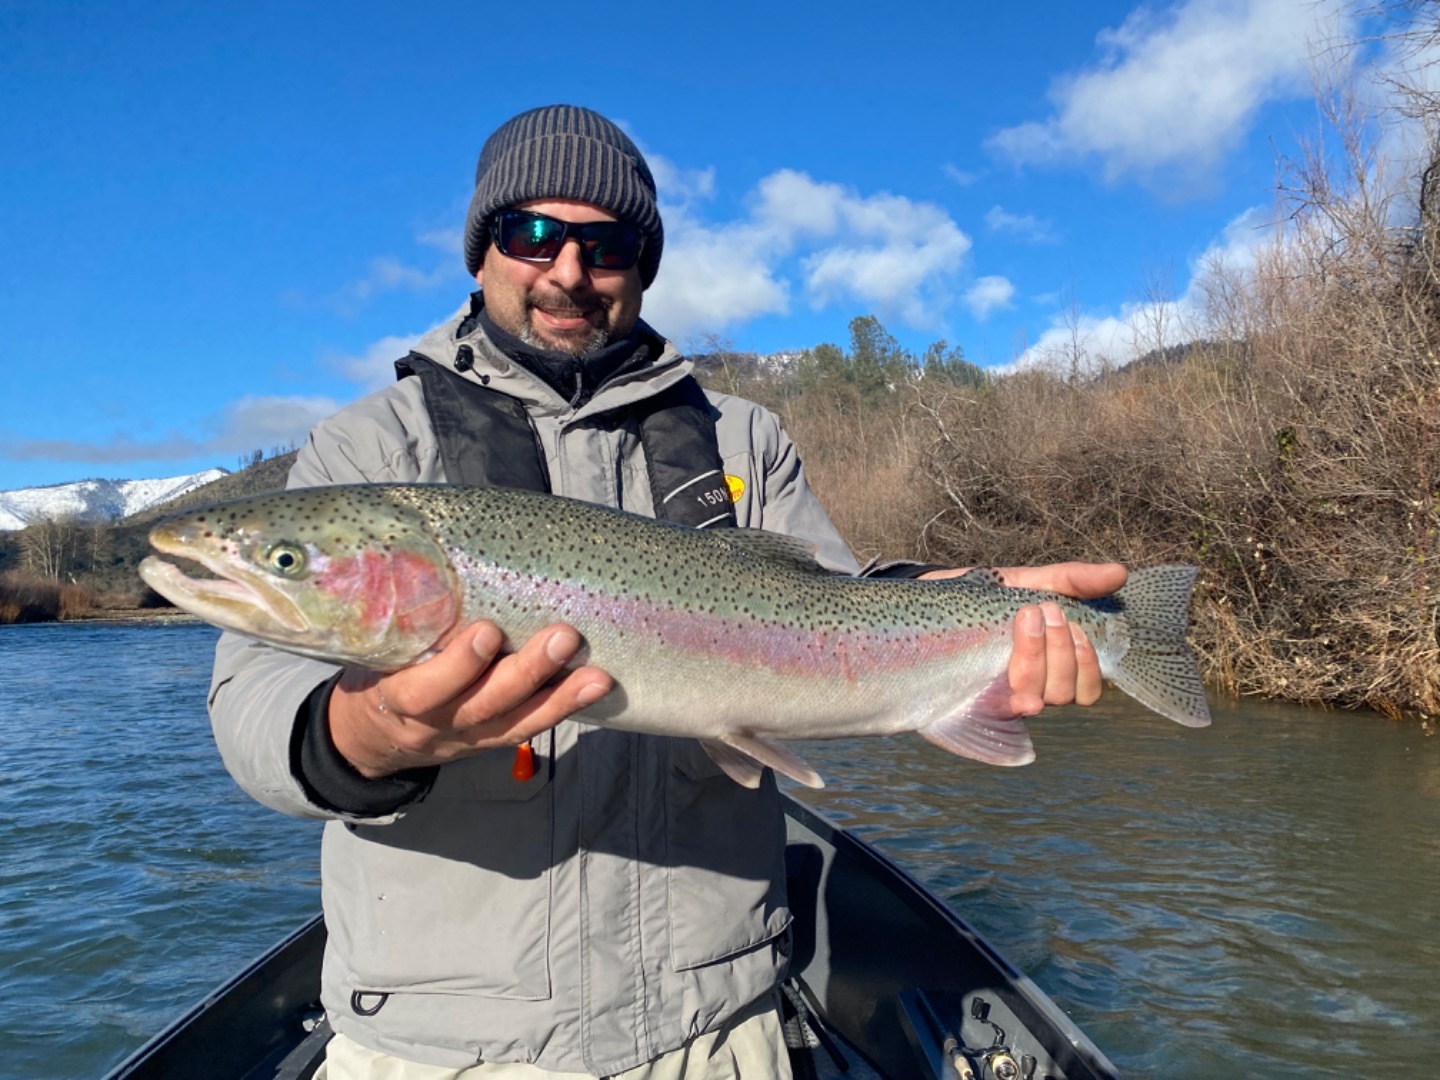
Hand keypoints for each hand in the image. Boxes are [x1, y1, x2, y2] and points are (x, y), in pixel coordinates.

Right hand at [327, 621, 612, 778]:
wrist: (372, 735)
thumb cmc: (378, 672)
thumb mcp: (373, 650)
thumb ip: (400, 616)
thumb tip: (421, 547)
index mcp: (397, 699)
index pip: (423, 690)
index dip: (458, 666)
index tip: (488, 631)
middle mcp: (435, 724)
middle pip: (484, 705)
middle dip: (526, 673)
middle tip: (562, 637)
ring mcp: (468, 736)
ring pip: (516, 722)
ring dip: (560, 698)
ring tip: (597, 675)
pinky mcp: (492, 740)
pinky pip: (529, 727)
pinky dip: (564, 708)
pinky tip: (596, 687)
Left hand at [920, 562, 1127, 715]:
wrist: (937, 597)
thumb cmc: (991, 594)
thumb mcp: (1033, 581)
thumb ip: (1074, 580)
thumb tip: (1120, 573)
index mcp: (1055, 665)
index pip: (1089, 688)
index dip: (1088, 664)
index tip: (1071, 622)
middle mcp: (1036, 686)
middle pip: (1065, 692)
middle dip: (1061, 651)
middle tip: (1043, 610)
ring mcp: (1007, 694)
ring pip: (1041, 698)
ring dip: (1039, 659)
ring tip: (1026, 617)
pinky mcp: (978, 699)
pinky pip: (1006, 714)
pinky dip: (1022, 704)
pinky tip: (1024, 696)